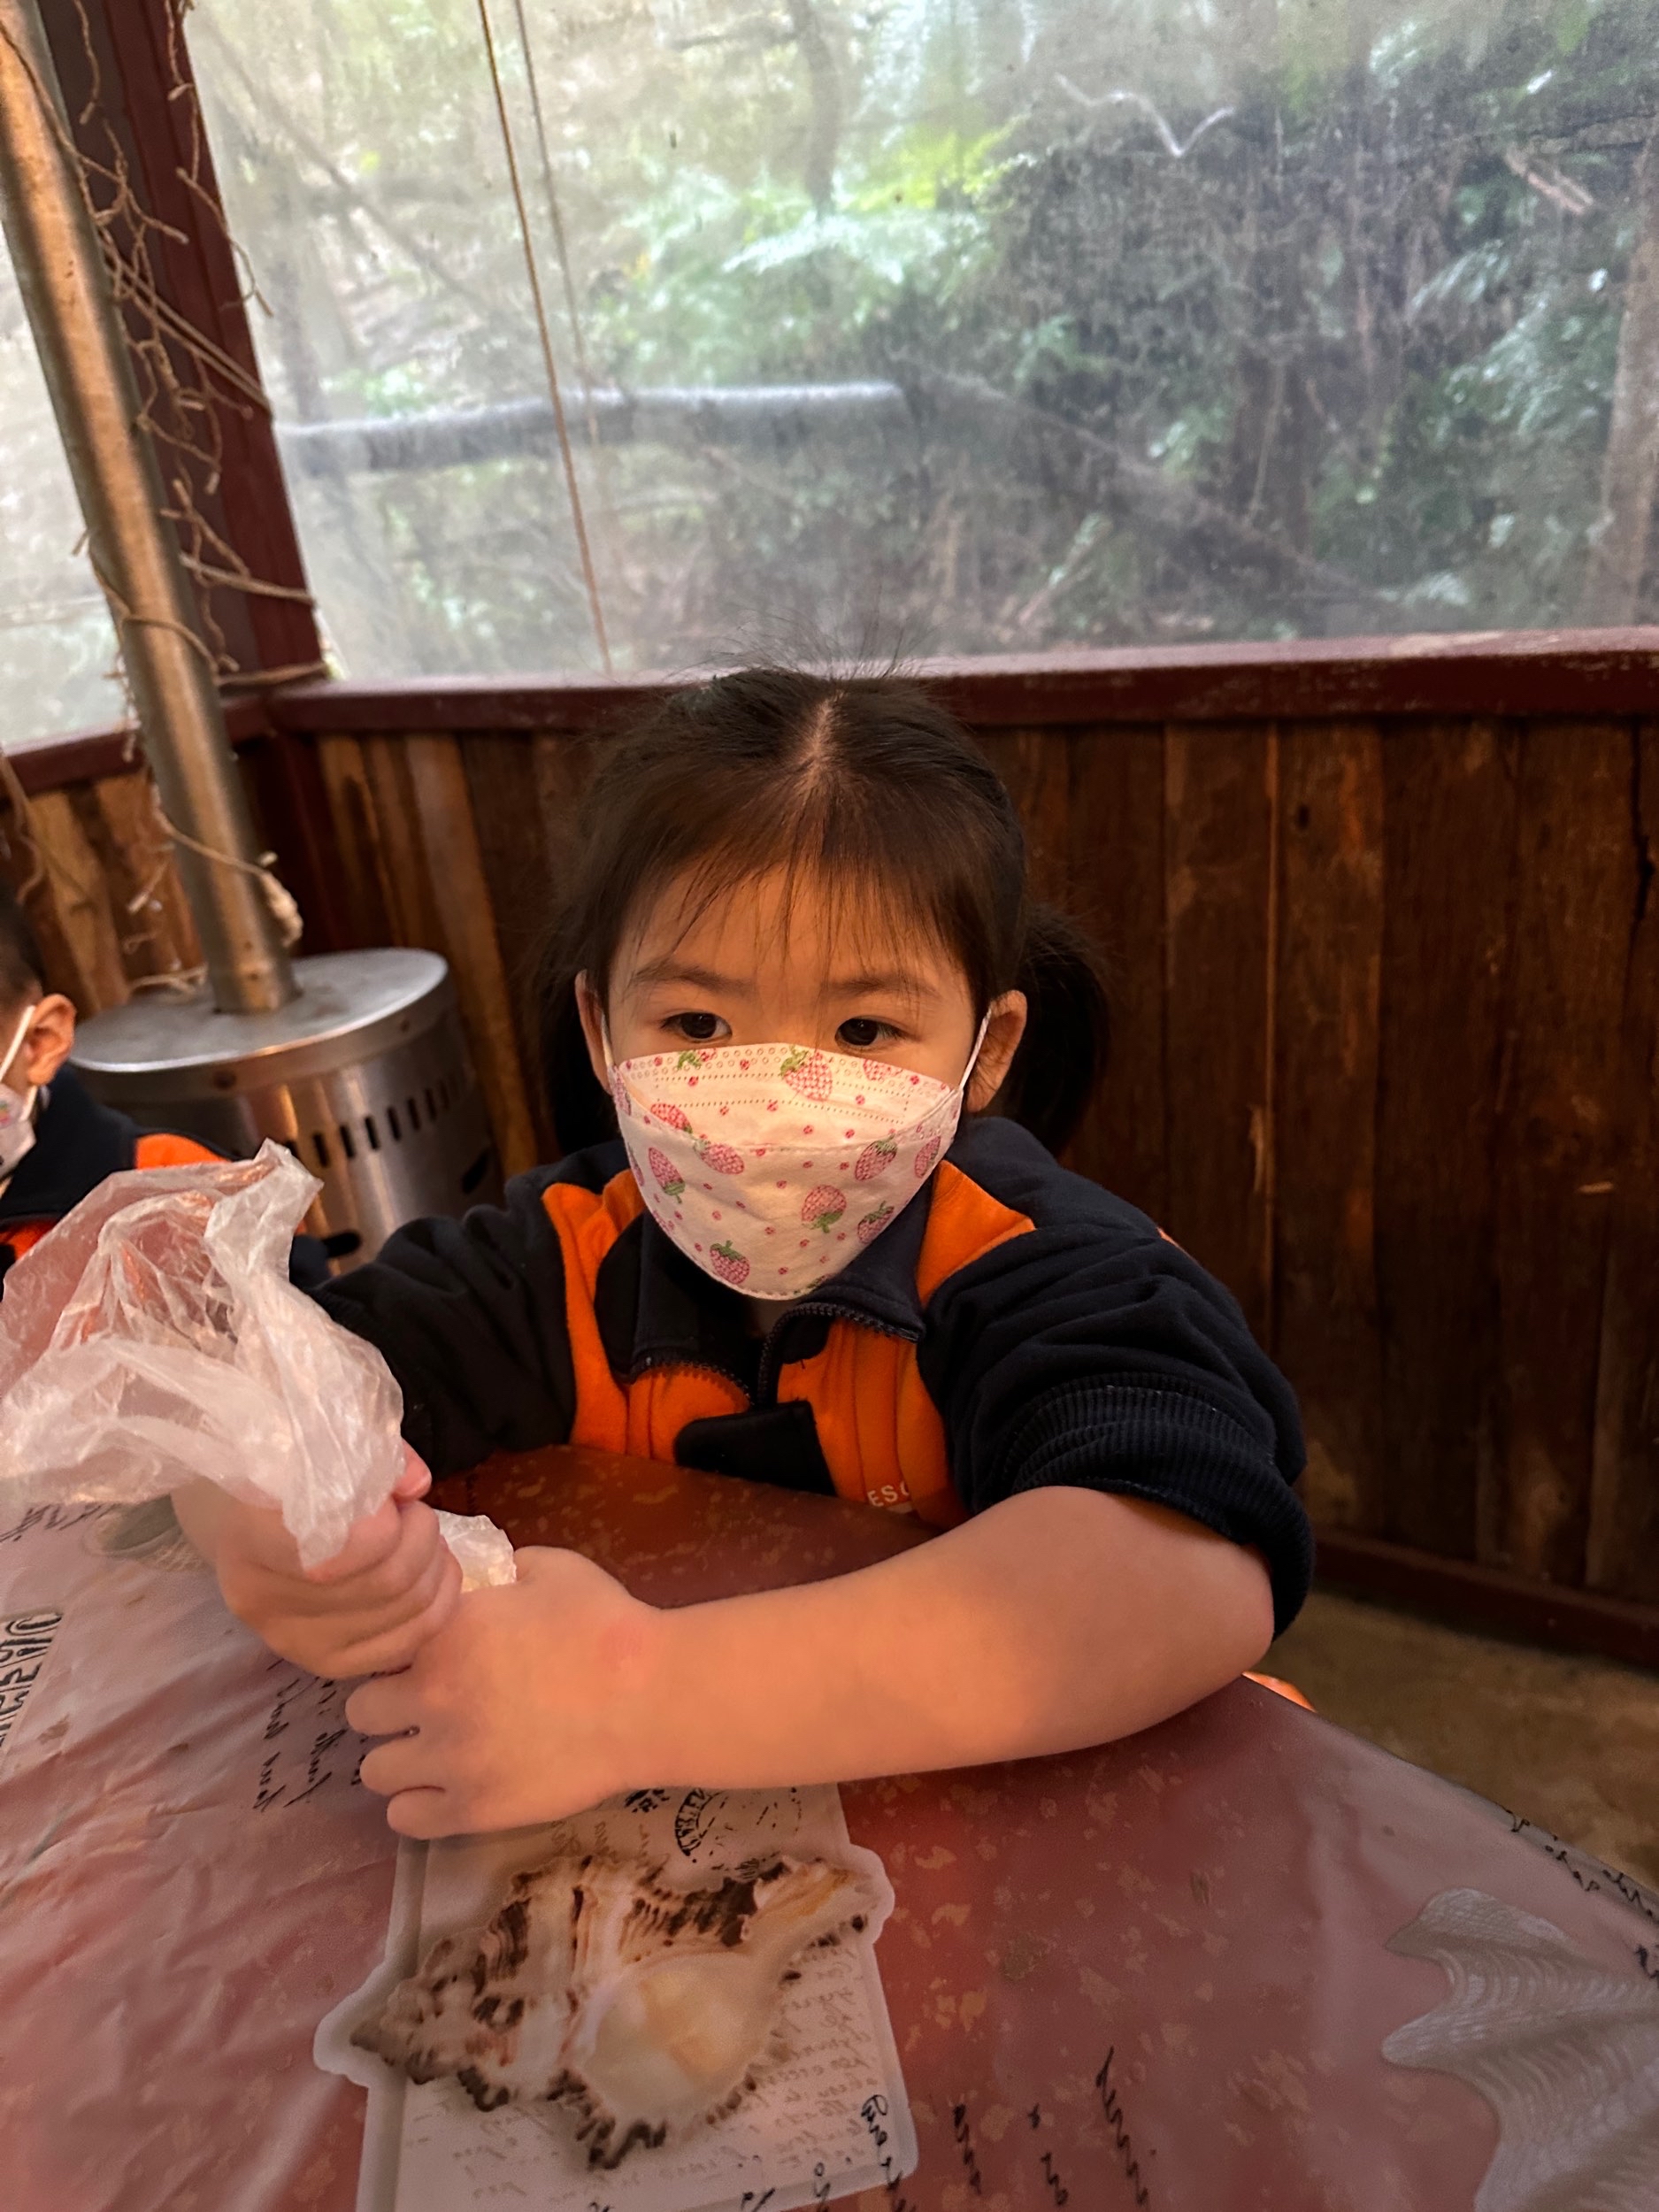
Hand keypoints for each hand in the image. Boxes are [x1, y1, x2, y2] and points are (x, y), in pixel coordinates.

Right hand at [173, 1444, 461, 1677]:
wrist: (247, 1525)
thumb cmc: (286, 1477)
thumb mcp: (315, 1449)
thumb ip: (369, 1457)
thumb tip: (416, 1482)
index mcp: (249, 1541)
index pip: (335, 1552)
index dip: (383, 1524)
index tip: (391, 1498)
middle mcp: (266, 1604)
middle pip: (385, 1581)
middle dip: (421, 1536)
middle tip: (415, 1511)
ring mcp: (295, 1644)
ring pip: (406, 1610)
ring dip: (433, 1564)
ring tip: (422, 1534)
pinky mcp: (328, 1665)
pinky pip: (410, 1642)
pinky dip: (440, 1601)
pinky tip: (433, 1569)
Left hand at [345, 1547, 663, 1836]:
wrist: (648, 1697)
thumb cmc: (605, 1624)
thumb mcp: (549, 1569)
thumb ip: (500, 1570)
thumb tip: (480, 1577)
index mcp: (443, 1633)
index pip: (375, 1649)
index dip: (396, 1656)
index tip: (418, 1661)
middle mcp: (431, 1697)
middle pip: (362, 1712)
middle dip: (389, 1707)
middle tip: (424, 1708)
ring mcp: (449, 1759)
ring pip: (374, 1770)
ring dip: (400, 1758)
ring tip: (434, 1753)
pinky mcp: (473, 1809)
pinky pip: (405, 1818)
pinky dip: (418, 1804)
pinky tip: (447, 1787)